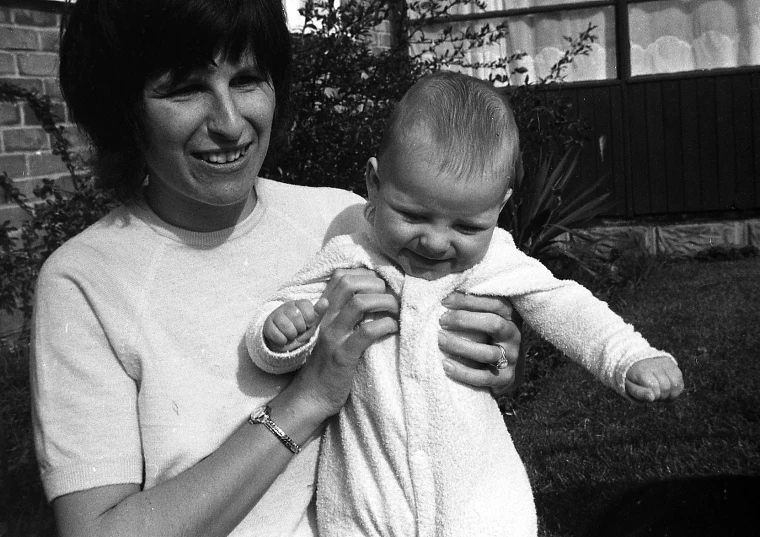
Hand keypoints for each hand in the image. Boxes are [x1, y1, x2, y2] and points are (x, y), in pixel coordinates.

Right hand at [263, 298, 328, 351]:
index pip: (306, 306)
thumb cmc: (301, 331)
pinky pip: (275, 333)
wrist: (287, 344)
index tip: (308, 324)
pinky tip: (283, 339)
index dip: (309, 318)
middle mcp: (287, 306)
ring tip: (291, 335)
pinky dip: (281, 340)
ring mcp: (276, 315)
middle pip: (295, 315)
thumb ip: (318, 313)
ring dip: (291, 335)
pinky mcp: (267, 325)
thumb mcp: (312, 324)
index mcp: (299, 304)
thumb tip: (325, 301)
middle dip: (299, 328)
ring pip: (285, 324)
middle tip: (298, 331)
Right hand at [290, 268, 398, 416]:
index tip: (381, 285)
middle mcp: (327, 319)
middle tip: (390, 297)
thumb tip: (373, 298)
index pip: (341, 276)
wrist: (311, 395)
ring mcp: (334, 336)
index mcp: (324, 311)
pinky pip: (367, 332)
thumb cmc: (327, 363)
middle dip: (376, 284)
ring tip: (396, 310)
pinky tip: (393, 328)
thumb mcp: (332, 333)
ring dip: (384, 302)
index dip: (365, 274)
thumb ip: (345, 314)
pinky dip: (386, 325)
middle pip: (349, 283)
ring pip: (359, 303)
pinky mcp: (344, 355)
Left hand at [438, 292, 522, 395]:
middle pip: (493, 324)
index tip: (444, 300)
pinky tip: (446, 365)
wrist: (503, 372)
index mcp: (510, 317)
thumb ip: (472, 308)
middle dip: (465, 320)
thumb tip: (444, 292)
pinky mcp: (506, 379)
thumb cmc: (485, 338)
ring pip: (487, 352)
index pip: (494, 303)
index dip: (469, 300)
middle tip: (442, 320)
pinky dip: (463, 372)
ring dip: (461, 346)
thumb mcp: (485, 320)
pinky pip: (484, 377)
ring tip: (440, 340)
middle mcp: (514, 335)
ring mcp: (512, 358)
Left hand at [625, 356, 683, 401]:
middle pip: (666, 388)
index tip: (649, 395)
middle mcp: (655, 365)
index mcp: (642, 371)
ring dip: (670, 395)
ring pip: (676, 385)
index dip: (653, 396)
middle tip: (655, 395)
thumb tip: (651, 398)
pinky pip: (680, 383)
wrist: (638, 362)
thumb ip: (639, 393)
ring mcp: (666, 364)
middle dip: (661, 396)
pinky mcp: (674, 366)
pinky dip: (676, 391)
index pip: (654, 387)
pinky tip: (668, 391)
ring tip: (662, 393)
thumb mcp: (630, 387)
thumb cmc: (634, 379)